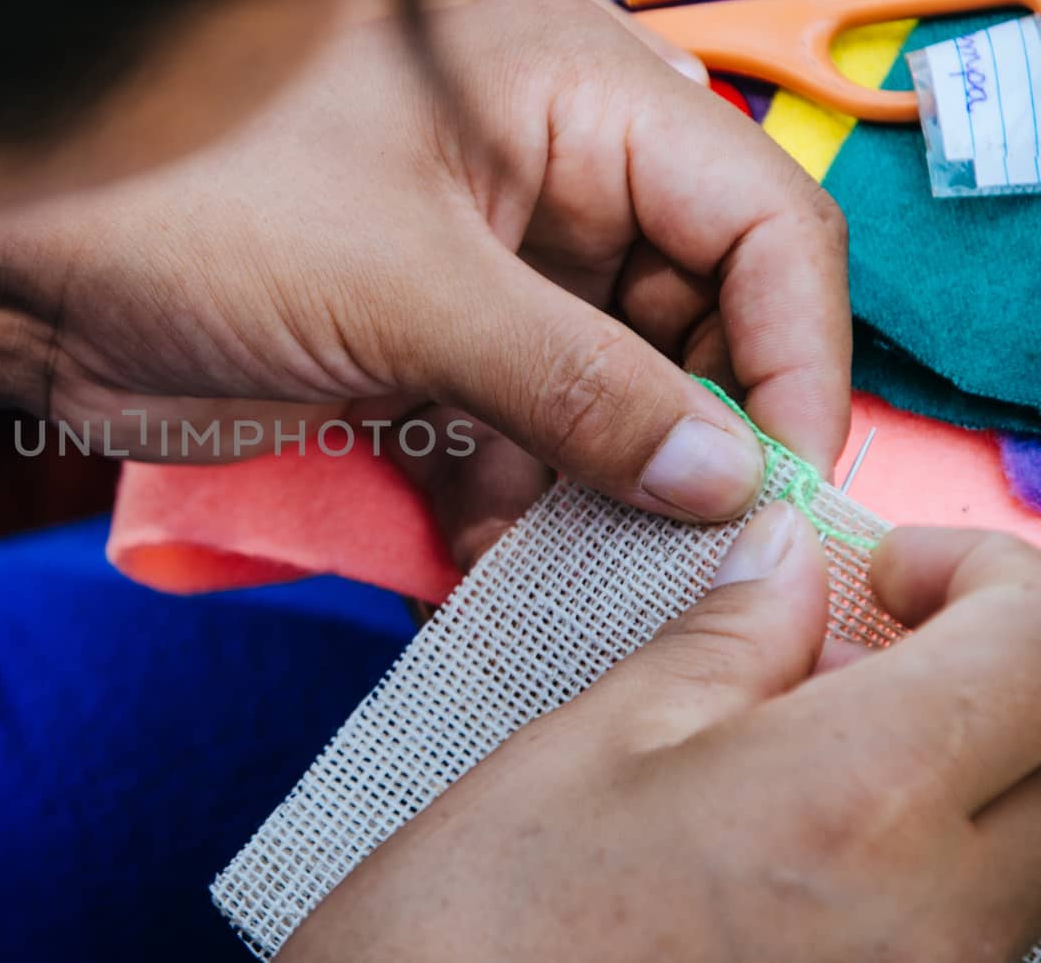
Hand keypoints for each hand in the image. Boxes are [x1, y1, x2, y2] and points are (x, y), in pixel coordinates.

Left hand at [21, 0, 848, 565]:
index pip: (757, 217)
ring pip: (611, 387)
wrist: (32, 279)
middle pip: (697, 313)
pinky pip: (524, 429)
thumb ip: (579, 382)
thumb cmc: (197, 213)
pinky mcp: (433, 349)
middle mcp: (550, 178)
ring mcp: (491, 269)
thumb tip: (725, 476)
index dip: (792, 349)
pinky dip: (515, 495)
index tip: (784, 478)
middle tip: (673, 544)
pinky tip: (479, 550)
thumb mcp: (409, 292)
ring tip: (568, 562)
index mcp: (568, 98)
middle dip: (689, 432)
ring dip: (598, 482)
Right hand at [278, 510, 1040, 961]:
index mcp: (855, 800)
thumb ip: (729, 636)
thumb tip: (789, 558)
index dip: (989, 573)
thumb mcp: (600, 739)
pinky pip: (981, 911)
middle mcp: (935, 914)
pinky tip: (826, 816)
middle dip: (1006, 658)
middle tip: (891, 631)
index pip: (1038, 646)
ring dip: (974, 746)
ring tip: (838, 723)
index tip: (890, 573)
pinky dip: (939, 834)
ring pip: (1034, 838)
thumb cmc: (492, 919)